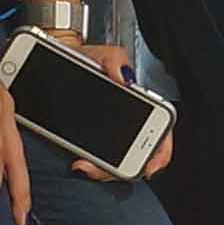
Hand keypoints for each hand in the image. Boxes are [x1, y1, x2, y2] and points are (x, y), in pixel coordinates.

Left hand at [17, 29, 172, 178]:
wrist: (62, 63)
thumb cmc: (88, 60)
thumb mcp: (103, 54)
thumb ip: (115, 59)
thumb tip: (122, 77)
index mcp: (139, 104)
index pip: (161, 132)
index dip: (160, 152)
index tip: (150, 166)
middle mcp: (127, 123)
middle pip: (133, 158)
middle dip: (117, 169)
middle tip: (99, 166)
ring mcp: (108, 135)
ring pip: (113, 165)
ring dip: (100, 170)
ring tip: (82, 165)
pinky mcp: (88, 142)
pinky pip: (94, 161)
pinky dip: (88, 166)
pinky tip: (77, 161)